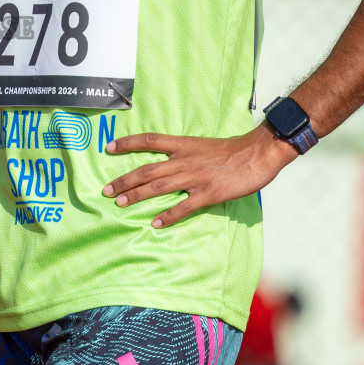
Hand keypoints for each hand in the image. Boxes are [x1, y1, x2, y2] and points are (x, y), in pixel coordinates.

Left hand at [102, 123, 297, 227]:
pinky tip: (155, 223)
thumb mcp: (203, 145)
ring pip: (158, 187)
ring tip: (120, 204)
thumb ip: (185, 154)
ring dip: (137, 196)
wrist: (257, 153)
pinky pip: (183, 207)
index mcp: (183, 145)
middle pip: (146, 170)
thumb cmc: (233, 150)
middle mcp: (184, 160)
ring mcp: (195, 177)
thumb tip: (169, 163)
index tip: (108, 147)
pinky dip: (168, 215)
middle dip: (124, 180)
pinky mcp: (208, 194)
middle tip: (105, 190)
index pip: (148, 140)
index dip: (127, 143)